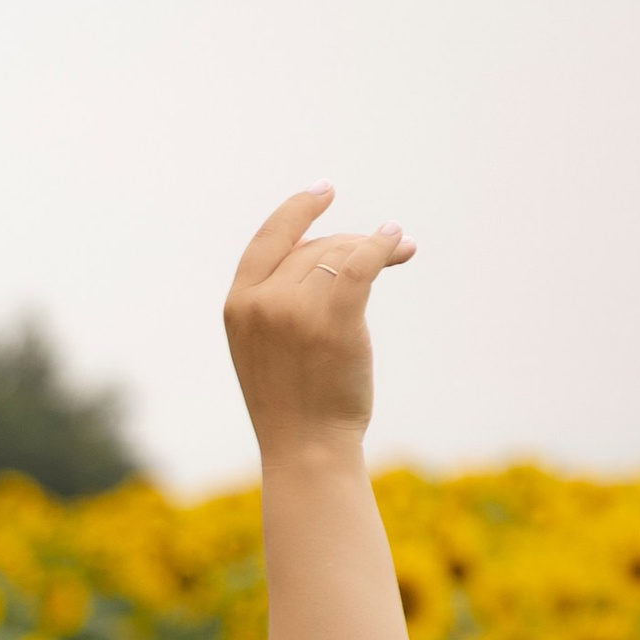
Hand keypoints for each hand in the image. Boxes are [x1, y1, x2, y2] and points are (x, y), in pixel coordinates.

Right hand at [224, 188, 414, 455]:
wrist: (306, 448)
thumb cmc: (293, 403)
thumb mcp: (267, 346)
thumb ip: (278, 301)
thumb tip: (335, 250)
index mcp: (237, 306)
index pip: (268, 239)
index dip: (297, 211)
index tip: (324, 192)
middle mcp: (262, 302)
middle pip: (314, 248)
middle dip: (351, 243)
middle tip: (388, 247)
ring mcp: (295, 310)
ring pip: (341, 256)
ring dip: (375, 248)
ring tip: (401, 250)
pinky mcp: (334, 319)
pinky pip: (363, 263)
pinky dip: (384, 245)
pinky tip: (397, 240)